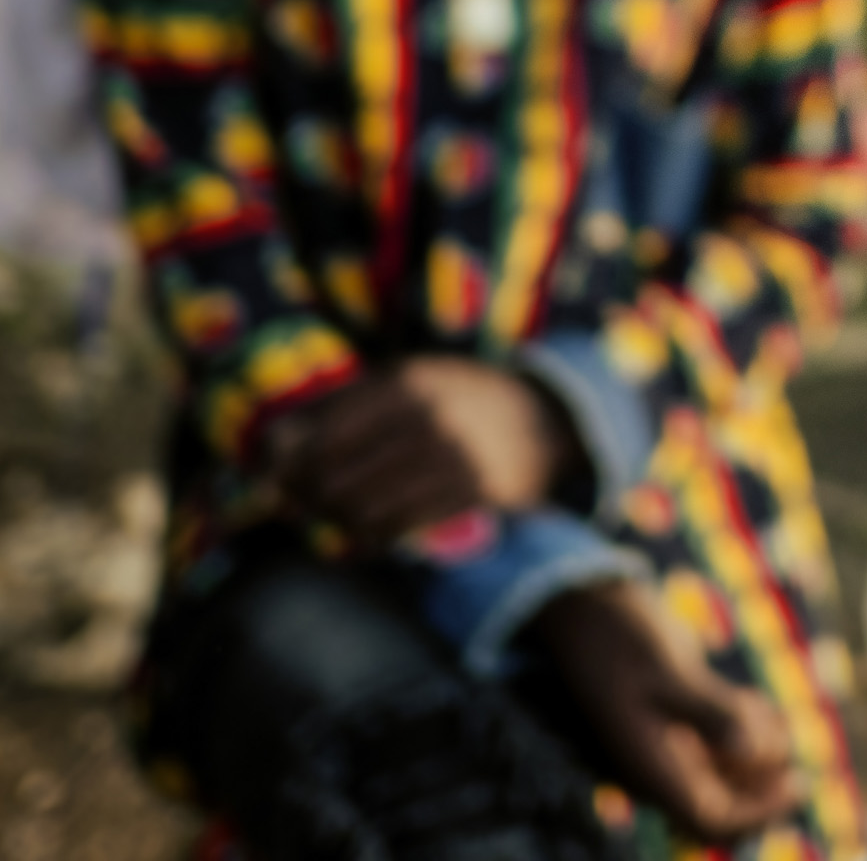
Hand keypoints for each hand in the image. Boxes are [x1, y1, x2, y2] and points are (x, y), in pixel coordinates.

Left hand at [268, 356, 578, 548]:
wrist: (546, 417)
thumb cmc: (459, 397)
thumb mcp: (406, 380)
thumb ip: (340, 408)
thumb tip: (271, 447)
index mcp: (404, 382)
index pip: (318, 436)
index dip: (282, 466)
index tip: (269, 480)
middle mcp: (426, 416)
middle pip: (332, 478)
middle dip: (305, 499)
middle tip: (298, 504)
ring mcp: (452, 457)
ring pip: (360, 510)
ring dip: (335, 521)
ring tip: (334, 516)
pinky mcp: (471, 492)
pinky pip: (396, 528)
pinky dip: (368, 537)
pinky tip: (366, 530)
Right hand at [530, 578, 803, 842]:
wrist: (581, 604)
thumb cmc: (620, 636)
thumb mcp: (668, 671)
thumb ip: (711, 712)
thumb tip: (757, 753)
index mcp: (650, 765)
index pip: (708, 817)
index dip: (756, 811)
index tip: (798, 783)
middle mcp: (655, 760)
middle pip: (716, 800)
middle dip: (760, 788)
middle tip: (798, 767)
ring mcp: (660, 735)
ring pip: (716, 766)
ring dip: (752, 754)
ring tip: (779, 726)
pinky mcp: (667, 708)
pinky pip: (708, 734)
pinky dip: (738, 723)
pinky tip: (757, 704)